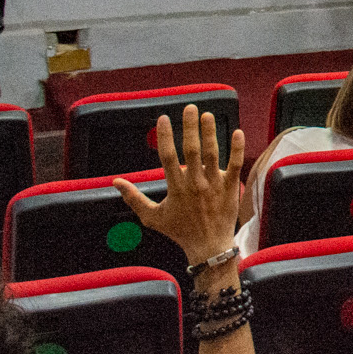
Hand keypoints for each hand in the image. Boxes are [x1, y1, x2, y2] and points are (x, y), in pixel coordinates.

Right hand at [112, 106, 243, 265]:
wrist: (208, 246)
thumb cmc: (179, 231)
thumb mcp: (152, 217)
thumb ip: (134, 198)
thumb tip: (115, 182)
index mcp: (176, 188)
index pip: (168, 157)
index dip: (165, 136)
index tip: (163, 118)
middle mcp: (195, 184)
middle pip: (192, 150)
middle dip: (190, 127)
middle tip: (189, 108)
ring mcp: (214, 185)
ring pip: (212, 154)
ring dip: (210, 133)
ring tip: (207, 114)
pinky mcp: (231, 188)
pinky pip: (235, 165)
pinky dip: (237, 149)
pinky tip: (237, 132)